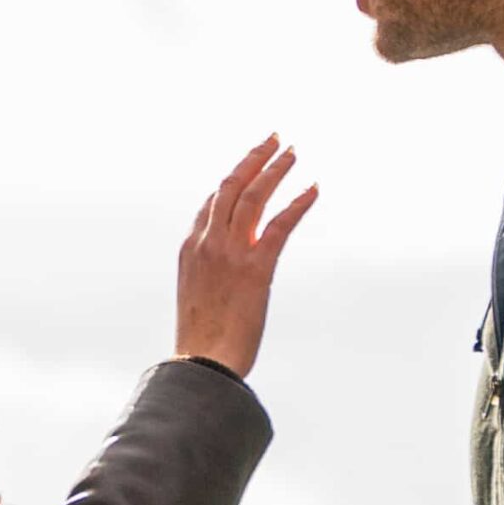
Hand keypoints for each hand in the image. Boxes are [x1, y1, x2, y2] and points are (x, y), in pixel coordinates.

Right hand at [176, 135, 317, 379]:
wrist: (202, 364)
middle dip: (253, 159)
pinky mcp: (256, 268)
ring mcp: (230, 253)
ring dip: (275, 170)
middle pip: (230, 187)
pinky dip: (298, 203)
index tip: (249, 168)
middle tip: (274, 140)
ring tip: (293, 152)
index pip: (210, 203)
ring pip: (253, 196)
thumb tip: (223, 282)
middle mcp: (207, 243)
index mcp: (190, 249)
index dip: (232, 181)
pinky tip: (313, 188)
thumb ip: (209, 278)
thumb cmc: (201, 343)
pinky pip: (280, 225)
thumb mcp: (197, 300)